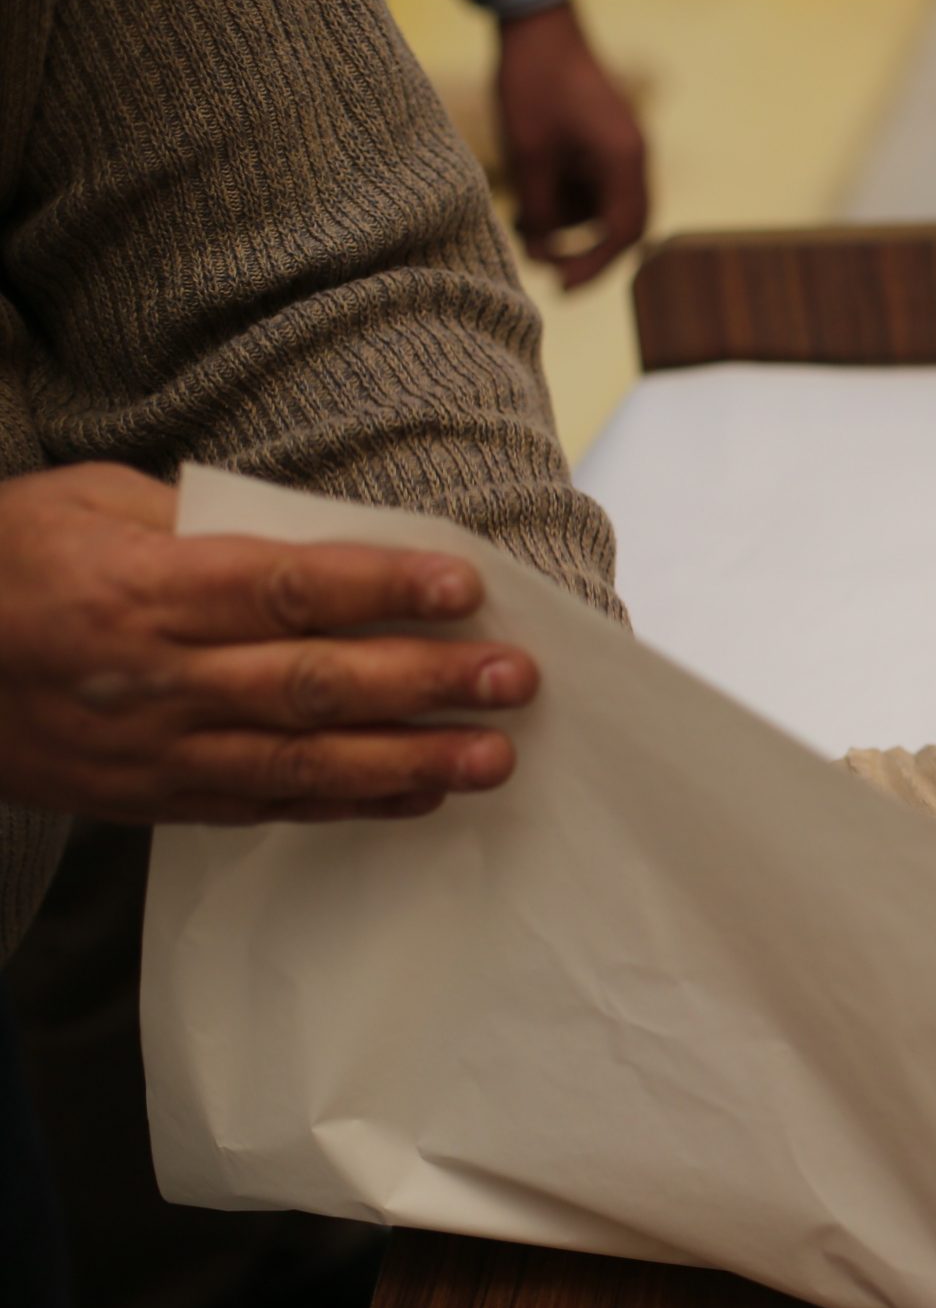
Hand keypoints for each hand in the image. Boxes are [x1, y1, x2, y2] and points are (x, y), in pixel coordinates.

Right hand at [0, 464, 540, 824]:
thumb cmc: (7, 563)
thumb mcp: (86, 503)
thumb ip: (200, 521)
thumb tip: (322, 534)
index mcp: (140, 589)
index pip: (283, 588)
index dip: (379, 589)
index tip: (465, 587)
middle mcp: (154, 677)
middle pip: (311, 682)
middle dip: (424, 683)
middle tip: (514, 679)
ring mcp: (155, 748)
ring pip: (302, 760)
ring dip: (409, 760)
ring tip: (495, 756)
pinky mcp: (153, 798)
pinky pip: (268, 805)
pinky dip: (351, 803)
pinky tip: (422, 795)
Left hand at [495, 3, 648, 288]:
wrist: (537, 24)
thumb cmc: (534, 82)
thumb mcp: (528, 153)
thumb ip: (540, 208)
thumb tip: (542, 254)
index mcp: (624, 160)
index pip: (621, 233)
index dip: (592, 266)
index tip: (561, 286)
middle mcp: (633, 158)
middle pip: (621, 227)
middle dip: (585, 250)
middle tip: (547, 268)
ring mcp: (621, 149)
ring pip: (602, 208)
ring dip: (567, 222)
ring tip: (521, 216)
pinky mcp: (604, 141)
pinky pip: (592, 186)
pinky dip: (566, 198)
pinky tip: (531, 193)